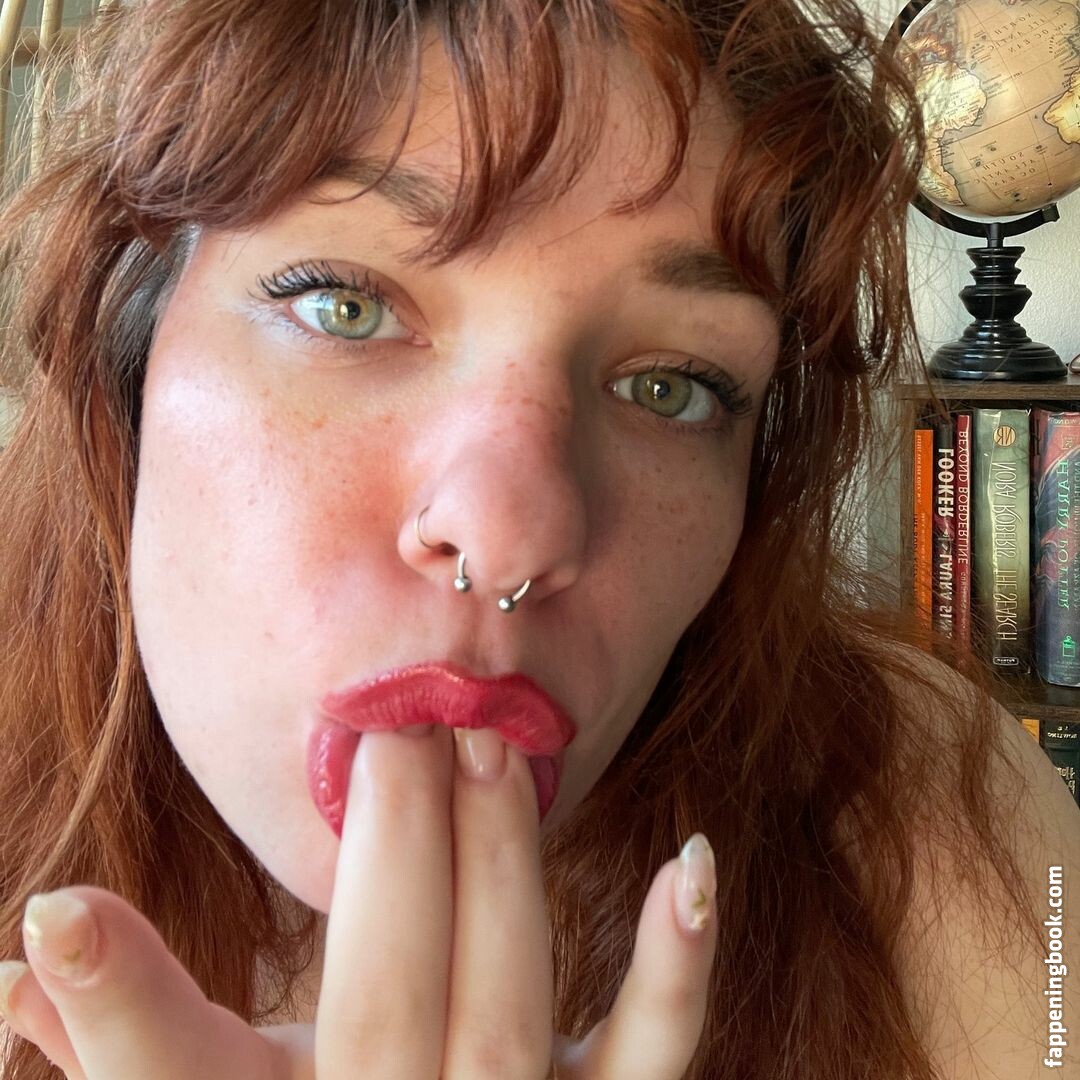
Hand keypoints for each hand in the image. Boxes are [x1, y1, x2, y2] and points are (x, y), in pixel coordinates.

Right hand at [0, 724, 718, 1077]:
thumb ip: (128, 1031)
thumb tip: (29, 946)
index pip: (164, 1072)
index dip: (111, 999)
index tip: (59, 912)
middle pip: (381, 996)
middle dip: (391, 850)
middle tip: (399, 729)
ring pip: (508, 1007)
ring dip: (502, 869)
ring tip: (490, 751)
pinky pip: (648, 1057)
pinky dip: (675, 967)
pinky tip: (691, 865)